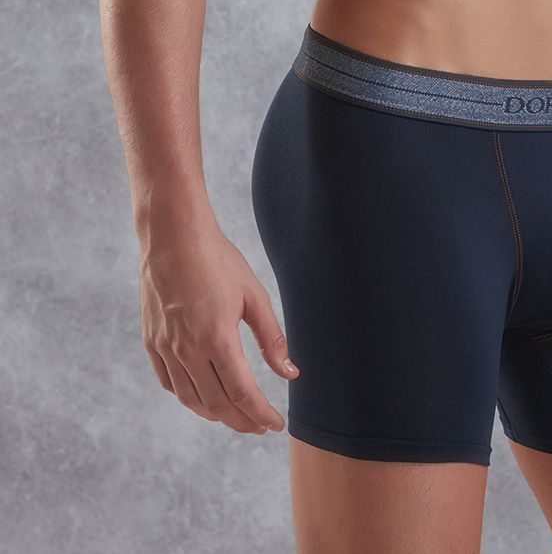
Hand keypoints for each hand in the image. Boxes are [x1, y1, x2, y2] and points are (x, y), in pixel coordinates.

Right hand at [139, 218, 298, 433]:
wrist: (173, 237)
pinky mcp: (151, 342)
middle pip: (217, 404)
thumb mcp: (253, 295)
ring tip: (235, 414)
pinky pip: (169, 382)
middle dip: (242, 420)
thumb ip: (272, 338)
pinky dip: (187, 397)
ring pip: (191, 399)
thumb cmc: (217, 260)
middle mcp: (188, 349)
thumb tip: (290, 373)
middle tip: (260, 424)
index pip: (242, 393)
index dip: (260, 414)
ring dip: (215, 414)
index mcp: (217, 338)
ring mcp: (165, 348)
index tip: (275, 424)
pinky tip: (202, 395)